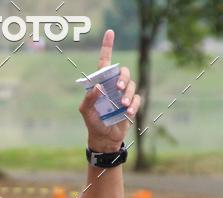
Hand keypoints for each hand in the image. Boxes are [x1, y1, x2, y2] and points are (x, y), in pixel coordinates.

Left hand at [79, 30, 140, 152]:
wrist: (104, 139)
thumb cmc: (93, 123)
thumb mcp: (86, 112)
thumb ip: (89, 99)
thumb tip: (98, 86)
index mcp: (102, 83)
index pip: (105, 62)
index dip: (107, 46)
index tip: (110, 32)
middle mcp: (113, 86)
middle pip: (123, 72)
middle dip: (123, 78)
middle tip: (119, 88)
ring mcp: (123, 95)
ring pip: (131, 85)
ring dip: (128, 93)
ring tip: (122, 105)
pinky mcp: (131, 105)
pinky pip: (137, 99)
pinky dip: (133, 105)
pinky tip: (128, 112)